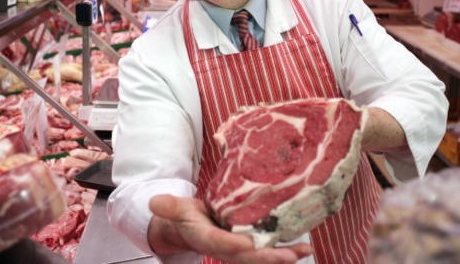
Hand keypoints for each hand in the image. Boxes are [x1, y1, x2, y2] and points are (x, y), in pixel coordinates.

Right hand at [148, 194, 312, 263]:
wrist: (190, 230)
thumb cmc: (185, 217)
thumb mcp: (176, 209)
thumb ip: (169, 207)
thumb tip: (154, 201)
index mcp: (207, 238)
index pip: (220, 244)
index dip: (232, 245)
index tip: (245, 243)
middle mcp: (226, 248)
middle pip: (248, 257)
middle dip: (268, 257)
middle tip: (287, 256)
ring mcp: (240, 250)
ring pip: (263, 257)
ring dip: (283, 255)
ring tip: (303, 250)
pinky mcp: (251, 246)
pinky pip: (269, 249)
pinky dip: (288, 249)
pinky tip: (305, 246)